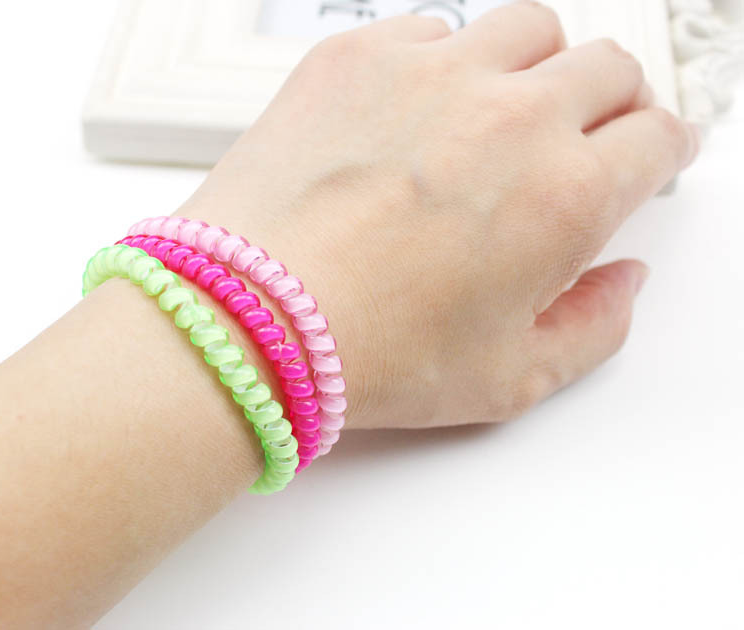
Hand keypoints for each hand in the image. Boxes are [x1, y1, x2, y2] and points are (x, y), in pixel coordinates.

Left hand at [182, 2, 697, 429]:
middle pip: (608, 69)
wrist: (248, 321)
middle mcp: (510, 116)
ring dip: (541, 65)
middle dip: (616, 103)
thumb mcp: (510, 379)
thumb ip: (594, 327)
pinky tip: (423, 108)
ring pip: (530, 29)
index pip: (656, 138)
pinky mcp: (356, 56)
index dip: (661, 151)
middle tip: (591, 133)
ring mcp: (431, 73)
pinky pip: (433, 28)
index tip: (649, 157)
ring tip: (511, 111)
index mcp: (564, 196)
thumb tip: (622, 282)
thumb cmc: (369, 355)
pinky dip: (447, 60)